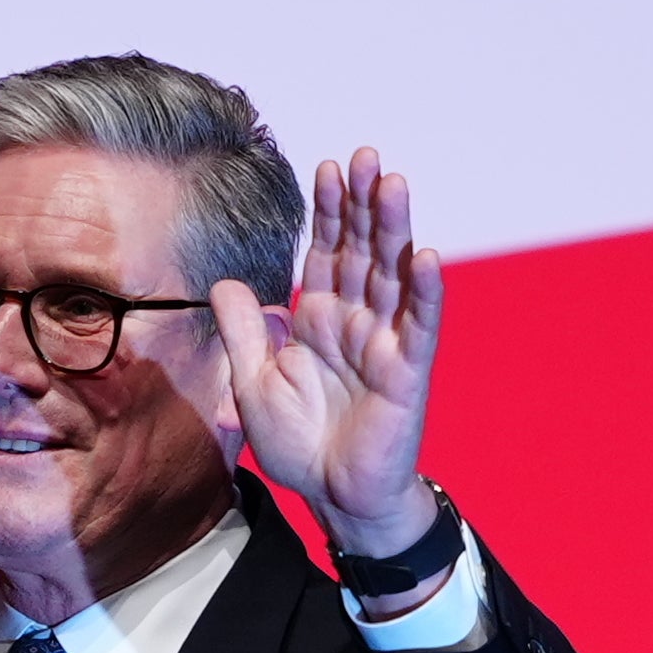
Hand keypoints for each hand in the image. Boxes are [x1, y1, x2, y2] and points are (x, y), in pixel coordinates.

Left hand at [210, 147, 441, 566]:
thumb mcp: (253, 382)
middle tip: (367, 156)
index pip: (326, 251)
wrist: (333, 495)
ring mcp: (385, 342)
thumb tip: (225, 282)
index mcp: (319, 319)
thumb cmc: (299, 443)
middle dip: (364, 203)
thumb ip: (243, 331)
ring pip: (392, 274)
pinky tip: (426, 255)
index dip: (329, 211)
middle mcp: (355, 321)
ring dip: (394, 229)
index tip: (328, 167)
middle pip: (362, 250)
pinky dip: (425, 291)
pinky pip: (419, 325)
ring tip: (393, 183)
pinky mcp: (407, 372)